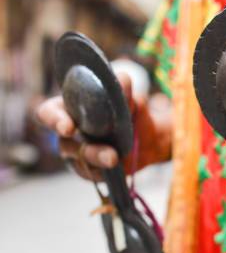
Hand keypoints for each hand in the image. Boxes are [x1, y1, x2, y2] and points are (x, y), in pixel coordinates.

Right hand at [35, 74, 172, 180]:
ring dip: (96, 156)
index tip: (67, 126)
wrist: (150, 139)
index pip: (49, 112)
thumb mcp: (131, 100)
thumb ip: (125, 92)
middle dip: (77, 146)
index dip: (53, 119)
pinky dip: (103, 169)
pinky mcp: (90, 171)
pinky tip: (116, 166)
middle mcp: (69, 133)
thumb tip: (124, 79)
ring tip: (114, 157)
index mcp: (70, 109)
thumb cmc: (132, 113)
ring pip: (80, 158)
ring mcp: (78, 154)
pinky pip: (92, 173)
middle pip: (62, 140)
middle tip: (80, 139)